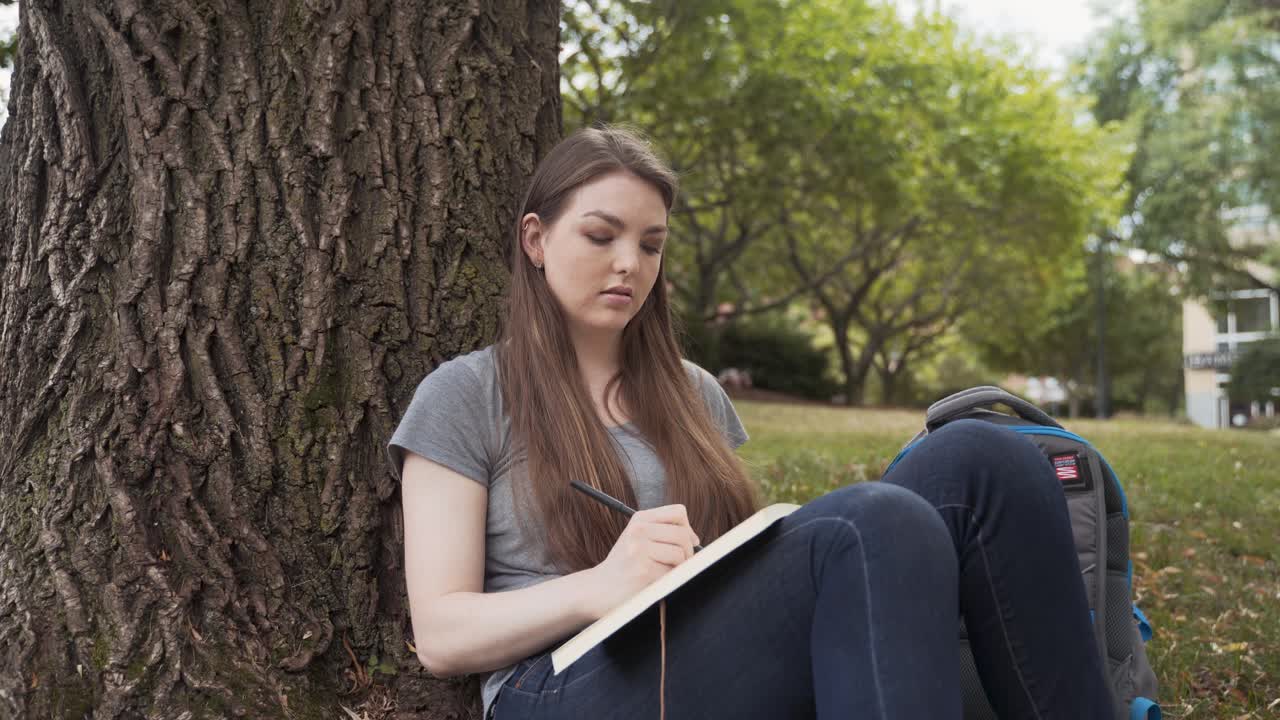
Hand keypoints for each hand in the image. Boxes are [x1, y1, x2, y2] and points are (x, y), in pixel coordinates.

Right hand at [584, 504, 699, 618]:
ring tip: (665, 574)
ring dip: (679, 568)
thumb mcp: (638, 539)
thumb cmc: (625, 566)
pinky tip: (656, 583)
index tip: (684, 543)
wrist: (598, 589)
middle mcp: (638, 530)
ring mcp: (639, 550)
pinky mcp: (643, 571)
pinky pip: (672, 574)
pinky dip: (670, 581)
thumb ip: (664, 533)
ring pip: (680, 554)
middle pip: (682, 535)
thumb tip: (695, 539)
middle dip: (688, 553)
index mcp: (639, 519)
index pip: (678, 512)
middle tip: (678, 565)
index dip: (687, 528)